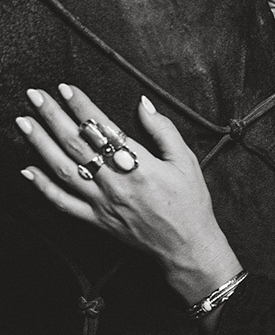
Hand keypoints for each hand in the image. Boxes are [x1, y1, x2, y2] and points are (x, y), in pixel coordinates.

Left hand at [16, 85, 241, 311]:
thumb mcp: (186, 161)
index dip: (82, 106)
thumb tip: (143, 103)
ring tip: (24, 123)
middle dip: (53, 117)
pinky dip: (43, 187)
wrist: (186, 246)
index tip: (66, 88)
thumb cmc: (190, 203)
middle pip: (77, 144)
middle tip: (35, 96)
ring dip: (40, 144)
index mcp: (140, 166)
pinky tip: (28, 170)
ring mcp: (103, 203)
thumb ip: (163, 130)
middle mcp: (116, 183)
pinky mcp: (97, 220)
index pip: (103, 128)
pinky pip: (63, 203)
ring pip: (64, 169)